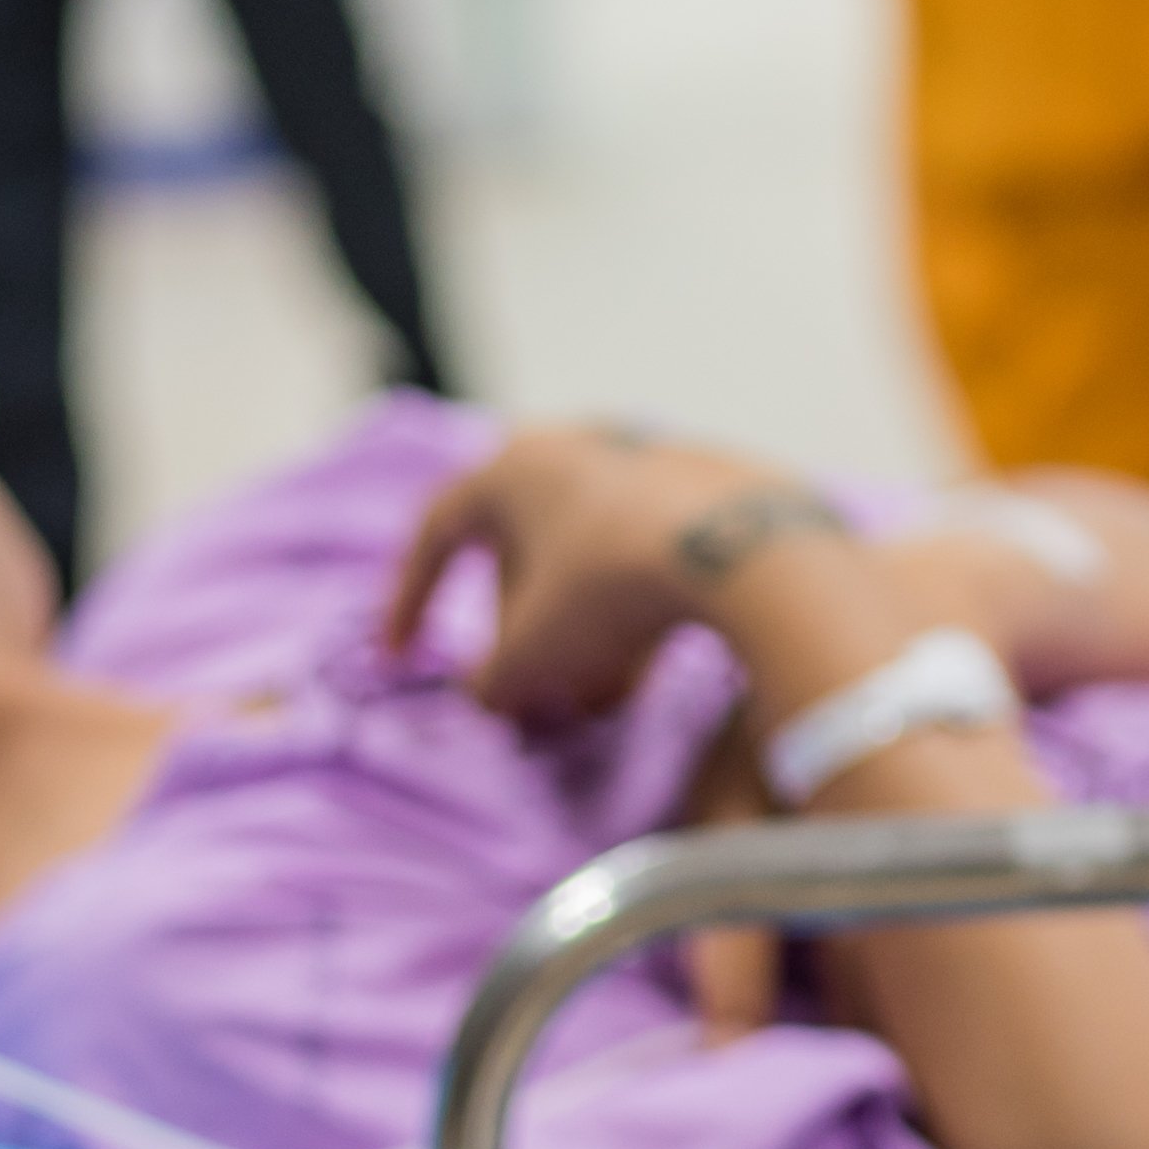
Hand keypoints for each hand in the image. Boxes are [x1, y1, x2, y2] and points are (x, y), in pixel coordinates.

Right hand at [378, 418, 841, 728]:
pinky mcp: (707, 490)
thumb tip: (489, 697)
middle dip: (521, 636)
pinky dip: (633, 613)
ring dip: (581, 637)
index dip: (413, 599)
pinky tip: (647, 670)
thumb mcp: (532, 654)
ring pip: (589, 564)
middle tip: (530, 696)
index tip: (402, 658)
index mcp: (513, 468)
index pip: (439, 531)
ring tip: (597, 699)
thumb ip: (491, 683)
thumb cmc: (611, 589)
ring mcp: (647, 462)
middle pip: (524, 556)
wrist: (747, 551)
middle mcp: (576, 448)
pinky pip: (647, 558)